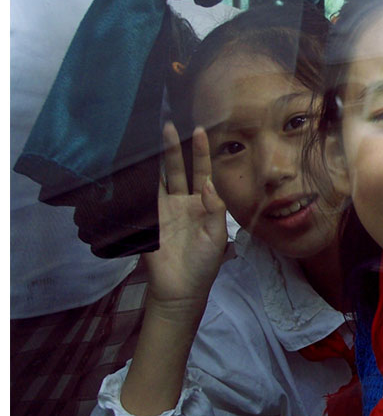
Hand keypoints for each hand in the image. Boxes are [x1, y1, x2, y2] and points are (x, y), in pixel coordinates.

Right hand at [143, 122, 227, 317]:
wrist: (181, 289)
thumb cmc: (204, 264)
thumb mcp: (216, 235)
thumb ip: (214, 208)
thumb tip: (206, 183)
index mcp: (202, 204)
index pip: (202, 171)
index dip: (201, 152)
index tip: (200, 130)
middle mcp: (182, 203)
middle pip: (176, 170)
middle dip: (173, 148)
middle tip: (168, 125)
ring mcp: (163, 211)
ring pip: (157, 179)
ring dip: (152, 160)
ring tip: (147, 138)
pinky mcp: (147, 221)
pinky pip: (142, 198)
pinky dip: (138, 183)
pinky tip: (133, 165)